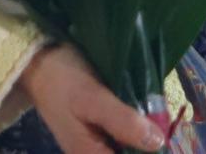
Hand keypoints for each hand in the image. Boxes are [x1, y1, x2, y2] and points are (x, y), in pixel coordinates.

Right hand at [18, 45, 167, 152]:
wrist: (37, 61)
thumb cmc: (63, 80)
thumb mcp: (92, 99)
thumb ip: (122, 122)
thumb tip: (157, 143)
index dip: (149, 151)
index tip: (167, 138)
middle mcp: (93, 153)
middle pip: (129, 152)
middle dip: (148, 144)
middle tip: (165, 123)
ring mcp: (96, 141)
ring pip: (128, 145)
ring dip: (145, 135)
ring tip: (161, 117)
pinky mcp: (99, 127)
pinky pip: (123, 134)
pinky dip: (137, 126)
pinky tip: (148, 113)